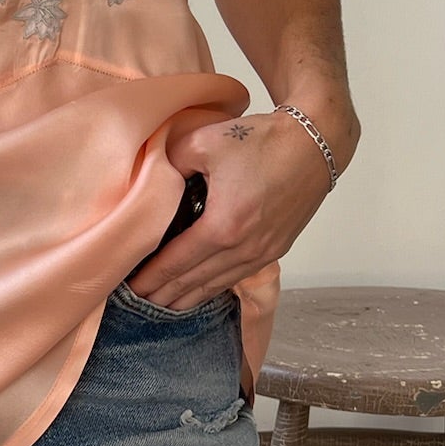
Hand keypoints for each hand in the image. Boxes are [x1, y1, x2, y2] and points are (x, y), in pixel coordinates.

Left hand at [126, 108, 339, 311]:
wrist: (314, 143)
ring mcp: (263, 252)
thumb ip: (170, 164)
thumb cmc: (262, 140)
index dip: (151, 278)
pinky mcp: (275, 248)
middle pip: (195, 282)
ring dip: (189, 297)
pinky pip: (237, 276)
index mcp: (223, 226)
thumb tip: (155, 181)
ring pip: (217, 284)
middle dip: (164, 295)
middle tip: (139, 303)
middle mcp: (244, 248)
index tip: (130, 287)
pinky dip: (215, 286)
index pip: (176, 262)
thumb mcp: (204, 142)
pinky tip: (202, 290)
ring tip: (165, 305)